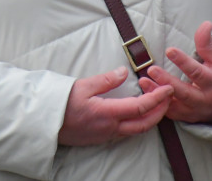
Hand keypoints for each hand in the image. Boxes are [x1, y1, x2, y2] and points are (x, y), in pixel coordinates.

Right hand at [58, 66, 172, 145]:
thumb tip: (123, 72)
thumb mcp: (83, 85)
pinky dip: (137, 122)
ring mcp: (105, 135)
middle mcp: (110, 128)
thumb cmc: (60, 102)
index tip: (168, 89)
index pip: (140, 107)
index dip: (158, 98)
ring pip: (136, 130)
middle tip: (168, 98)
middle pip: (144, 124)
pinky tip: (137, 113)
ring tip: (157, 104)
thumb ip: (106, 80)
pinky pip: (125, 132)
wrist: (43, 123)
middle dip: (160, 111)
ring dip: (150, 118)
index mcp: (107, 113)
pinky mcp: (100, 137)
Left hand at [139, 21, 211, 123]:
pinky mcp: (188, 118)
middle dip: (167, 81)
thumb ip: (207, 43)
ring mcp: (196, 111)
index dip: (183, 62)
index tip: (169, 50)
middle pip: (184, 92)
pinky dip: (158, 105)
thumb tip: (205, 24)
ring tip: (143, 81)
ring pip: (175, 105)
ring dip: (158, 94)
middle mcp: (205, 99)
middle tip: (151, 69)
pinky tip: (146, 92)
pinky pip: (171, 113)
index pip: (197, 72)